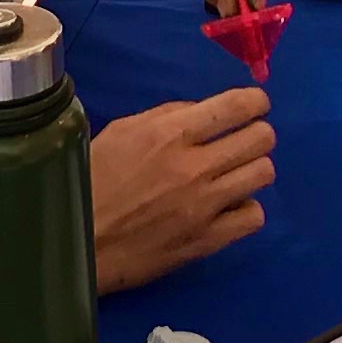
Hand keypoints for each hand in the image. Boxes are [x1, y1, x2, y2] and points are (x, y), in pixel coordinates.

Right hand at [90, 87, 275, 289]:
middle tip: (245, 139)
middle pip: (261, 139)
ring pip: (263, 174)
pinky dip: (246, 207)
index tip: (256, 106)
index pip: (237, 107)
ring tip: (236, 172)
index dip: (256, 102)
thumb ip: (165, 116)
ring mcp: (205, 206)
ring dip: (253, 168)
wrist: (77, 240)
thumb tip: (201, 112)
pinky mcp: (207, 240)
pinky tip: (230, 206)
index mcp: (170, 133)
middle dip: (258, 132)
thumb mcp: (121, 132)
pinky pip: (254, 216)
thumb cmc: (91, 180)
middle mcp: (195, 166)